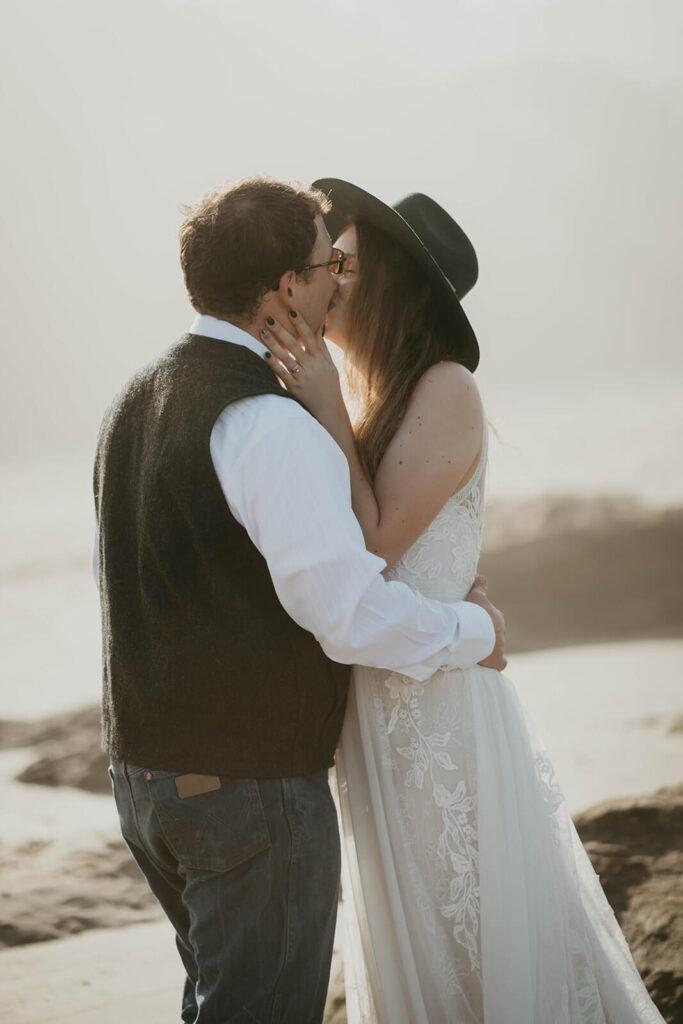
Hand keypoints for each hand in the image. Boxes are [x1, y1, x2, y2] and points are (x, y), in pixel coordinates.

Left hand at [260, 311, 346, 426]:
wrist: (329, 408)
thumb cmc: (329, 385)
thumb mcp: (329, 364)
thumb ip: (322, 346)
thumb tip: (319, 328)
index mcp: (319, 358)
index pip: (309, 336)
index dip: (301, 323)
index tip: (291, 311)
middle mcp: (311, 365)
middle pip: (294, 344)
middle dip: (281, 330)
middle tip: (269, 318)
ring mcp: (302, 376)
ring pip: (285, 357)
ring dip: (273, 344)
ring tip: (262, 332)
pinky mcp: (294, 387)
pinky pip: (281, 373)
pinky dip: (273, 364)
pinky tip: (264, 354)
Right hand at [466, 575, 506, 670]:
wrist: (476, 633)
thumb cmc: (475, 614)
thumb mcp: (476, 597)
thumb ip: (479, 586)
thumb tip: (480, 575)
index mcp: (497, 617)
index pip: (492, 619)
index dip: (482, 622)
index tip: (472, 624)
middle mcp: (502, 632)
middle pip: (494, 634)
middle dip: (485, 636)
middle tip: (470, 638)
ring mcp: (501, 647)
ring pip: (496, 648)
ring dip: (487, 650)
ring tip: (473, 651)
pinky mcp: (498, 660)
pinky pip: (500, 663)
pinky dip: (495, 664)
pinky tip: (487, 665)